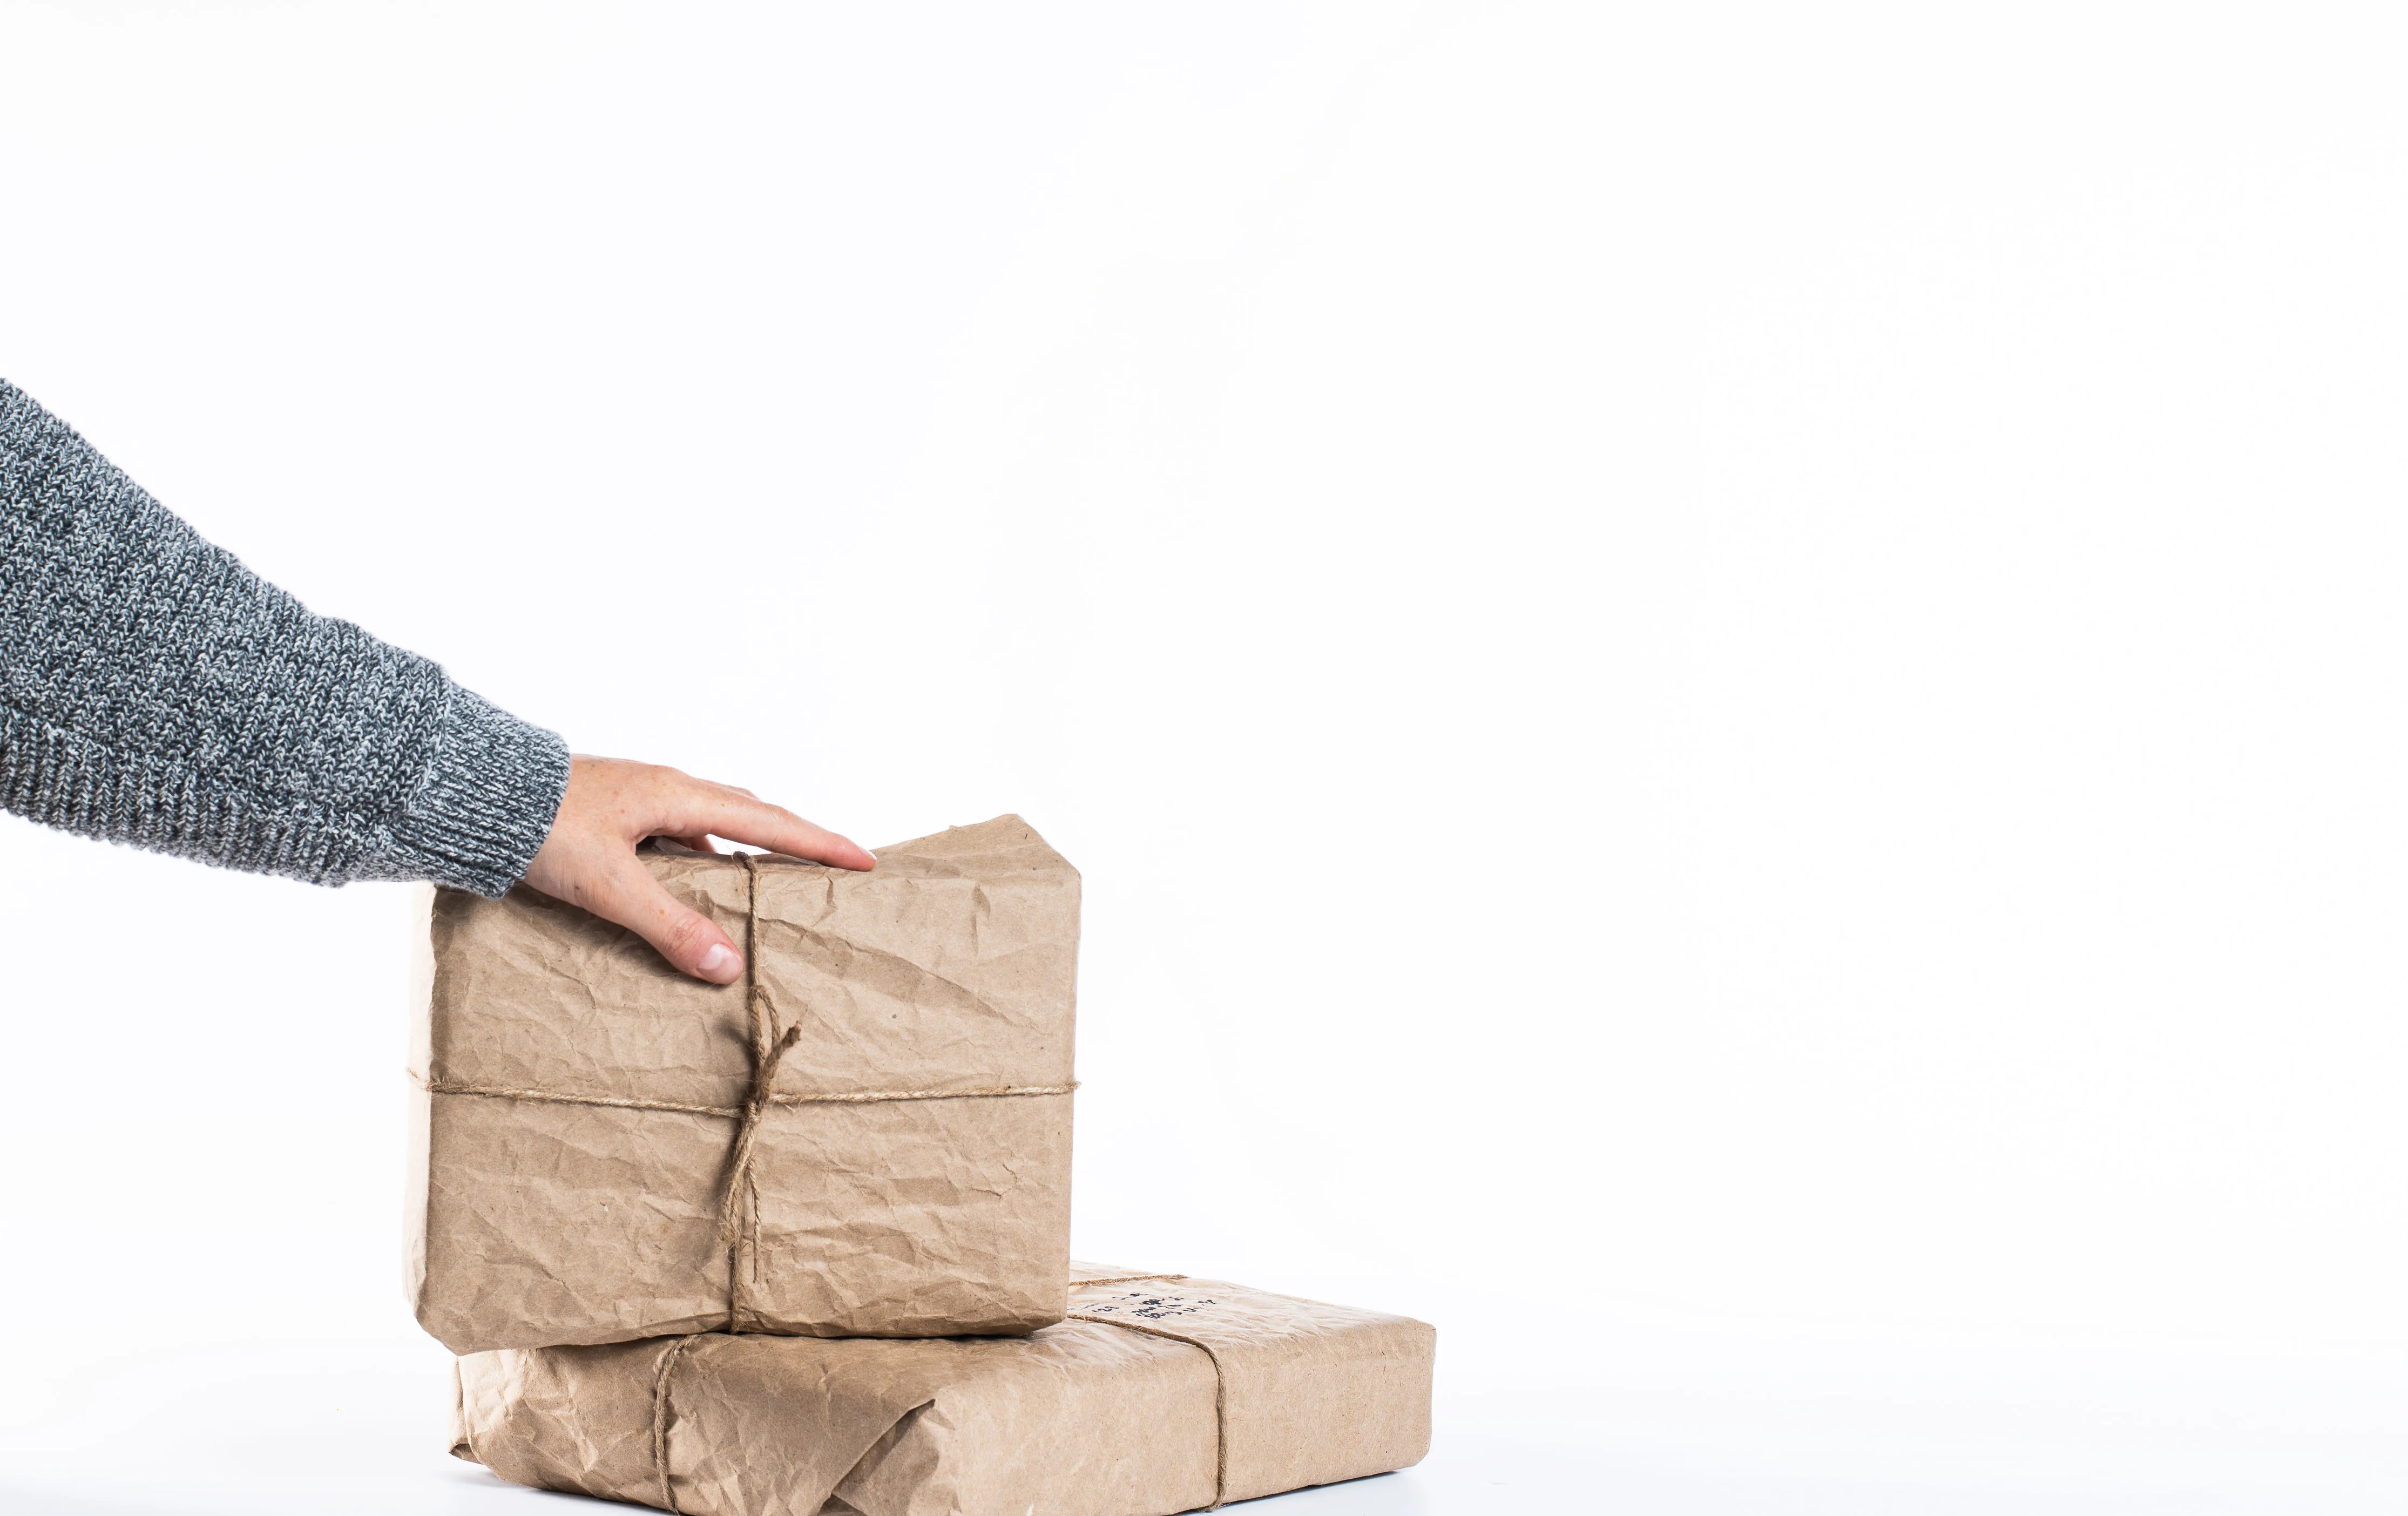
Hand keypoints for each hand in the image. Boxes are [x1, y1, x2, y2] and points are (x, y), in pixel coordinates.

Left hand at [522, 755, 874, 982]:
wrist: (470, 795)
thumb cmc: (537, 827)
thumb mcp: (610, 884)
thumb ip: (670, 925)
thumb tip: (730, 966)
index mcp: (677, 795)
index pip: (769, 821)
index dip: (819, 842)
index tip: (864, 859)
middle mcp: (665, 790)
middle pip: (748, 814)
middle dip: (792, 842)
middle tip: (828, 868)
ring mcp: (637, 799)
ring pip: (709, 825)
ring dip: (740, 854)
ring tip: (762, 891)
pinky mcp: (611, 815)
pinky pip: (674, 837)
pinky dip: (696, 862)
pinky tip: (686, 892)